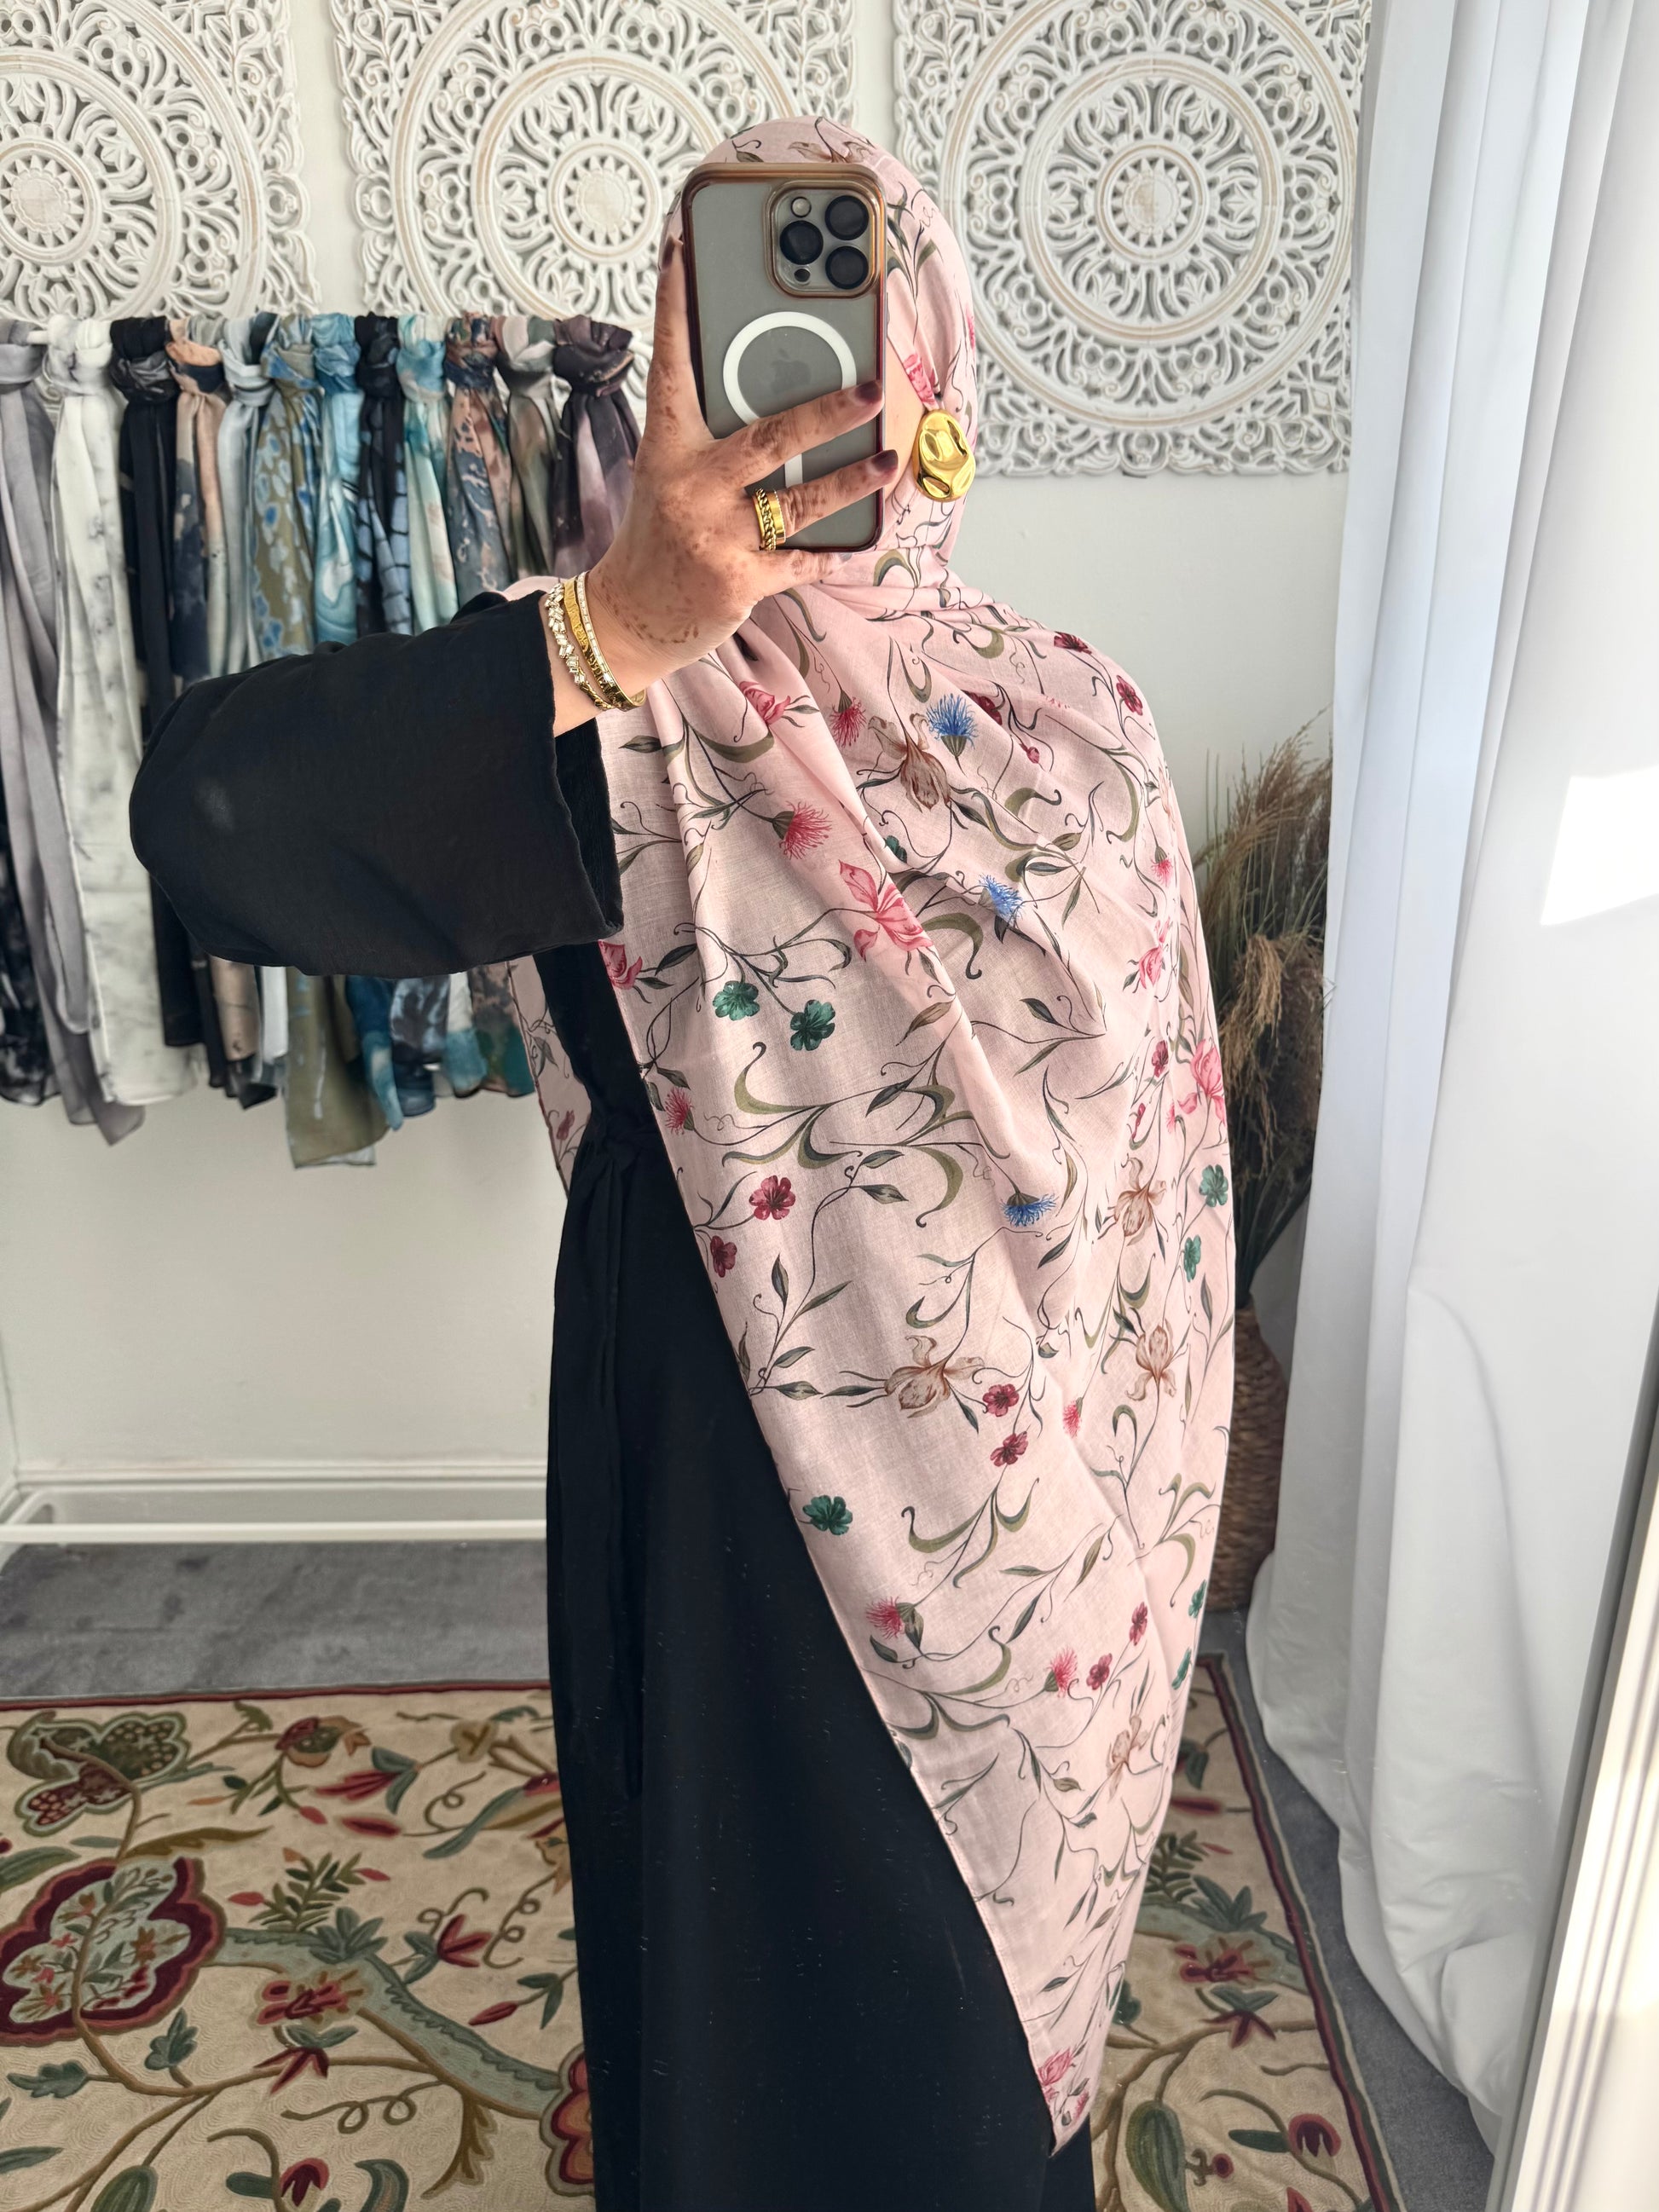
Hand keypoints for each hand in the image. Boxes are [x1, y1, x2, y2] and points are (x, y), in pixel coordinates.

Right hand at [582, 234, 900, 699]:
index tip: (683, 245)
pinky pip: (802, 560)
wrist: (627, 619)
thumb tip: (773, 392)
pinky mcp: (738, 581)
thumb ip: (709, 439)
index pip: (670, 365)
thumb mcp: (667, 478)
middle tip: (870, 386)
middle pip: (765, 438)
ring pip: (798, 502)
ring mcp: (714, 536)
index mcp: (665, 449)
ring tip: (885, 460)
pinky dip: (833, 551)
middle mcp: (688, 487)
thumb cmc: (657, 539)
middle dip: (824, 411)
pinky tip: (865, 535)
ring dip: (849, 480)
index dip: (676, 305)